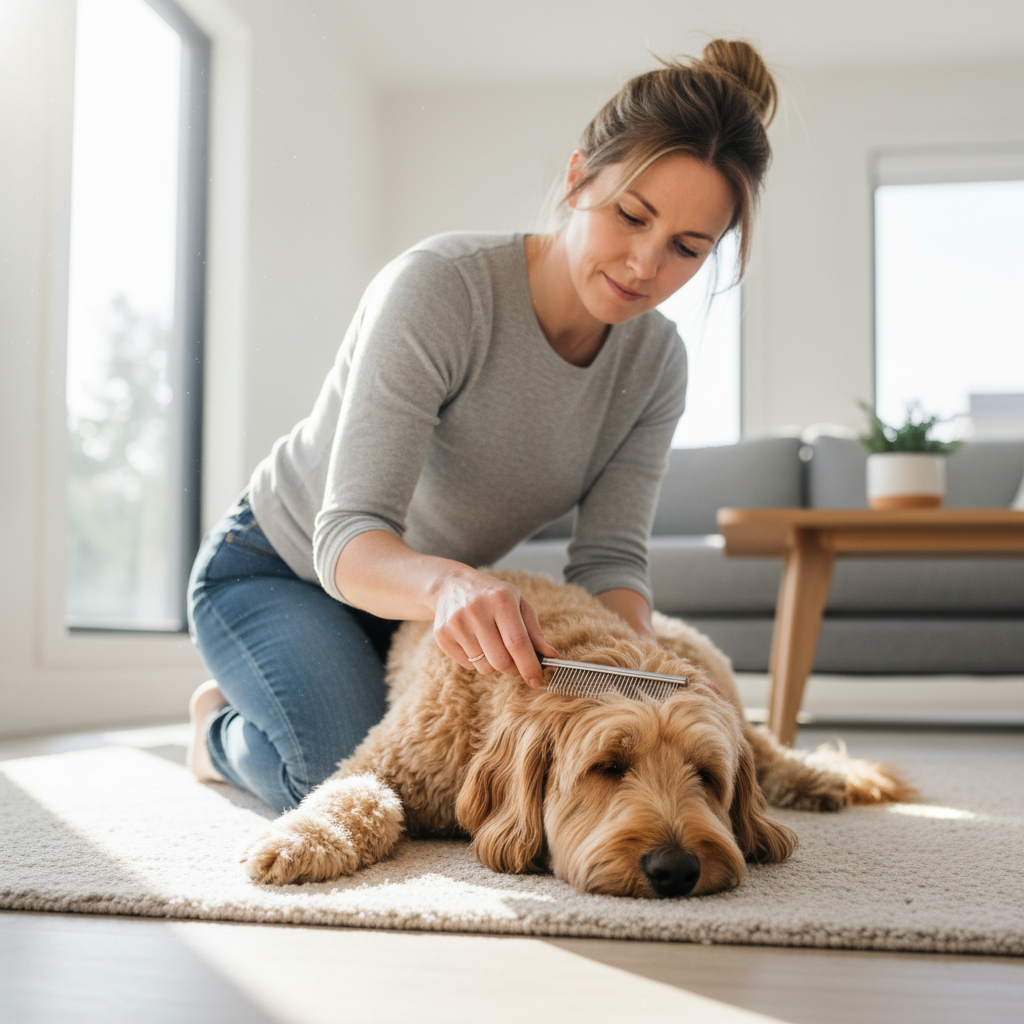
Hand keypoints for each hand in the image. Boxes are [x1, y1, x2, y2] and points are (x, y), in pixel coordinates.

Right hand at [431, 568, 558, 686]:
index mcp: (501, 599)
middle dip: (513, 669)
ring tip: (492, 644)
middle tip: (516, 662)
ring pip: (484, 667)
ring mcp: (456, 623)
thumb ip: (534, 631)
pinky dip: (477, 661)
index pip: (517, 642)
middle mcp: (476, 610)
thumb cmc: (493, 596)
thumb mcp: (518, 604)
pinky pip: (468, 666)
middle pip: (500, 661)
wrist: (451, 585)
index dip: (529, 665)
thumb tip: (550, 655)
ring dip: (494, 664)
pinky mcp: (442, 635)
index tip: (537, 680)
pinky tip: (475, 641)